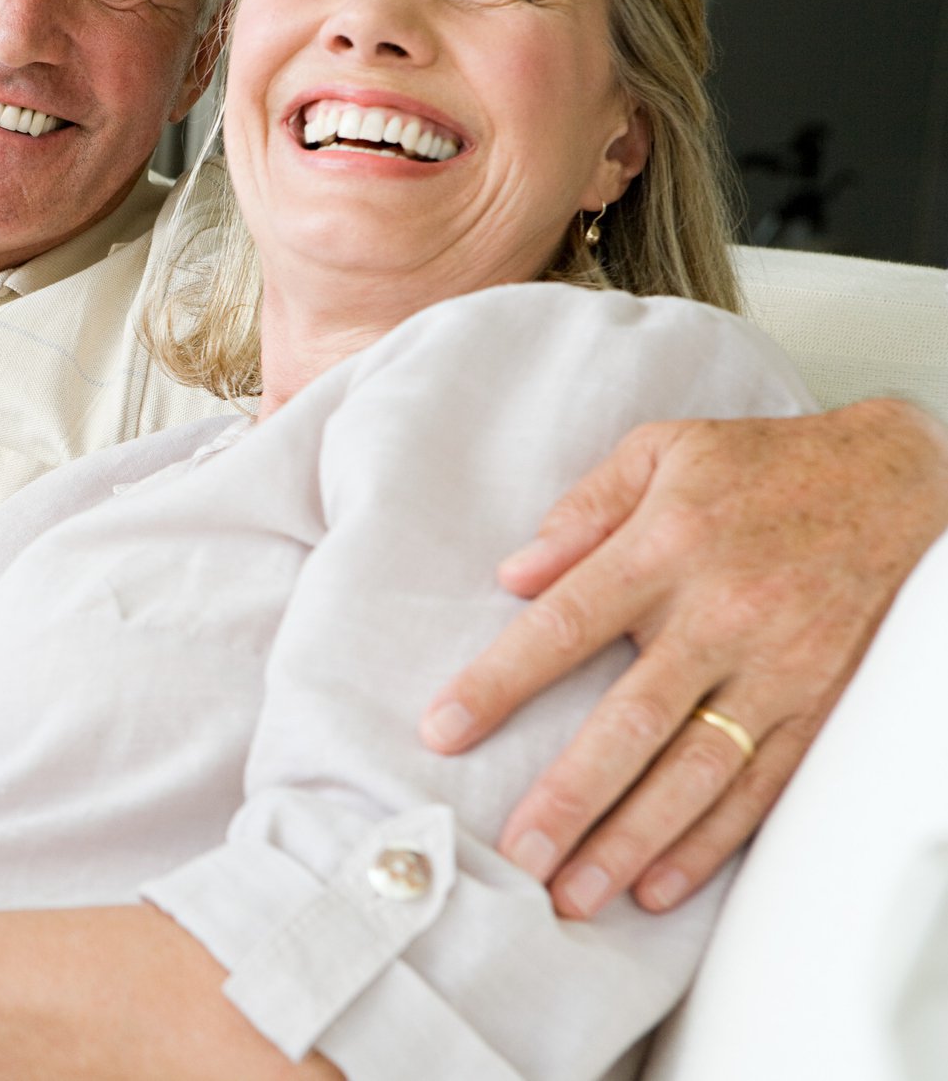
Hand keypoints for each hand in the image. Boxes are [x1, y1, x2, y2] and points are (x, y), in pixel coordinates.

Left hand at [420, 399, 947, 918]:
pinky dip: (711, 843)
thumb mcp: (663, 452)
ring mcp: (778, 667)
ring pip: (697, 773)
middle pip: (631, 722)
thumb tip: (513, 573)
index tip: (443, 730)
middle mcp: (722, 615)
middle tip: (515, 855)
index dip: (499, 682)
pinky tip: (660, 884)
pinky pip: (763, 787)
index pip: (565, 624)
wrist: (903, 480)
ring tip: (576, 892)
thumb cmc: (765, 468)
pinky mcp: (823, 704)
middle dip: (569, 797)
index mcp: (666, 547)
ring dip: (633, 842)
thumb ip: (582, 511)